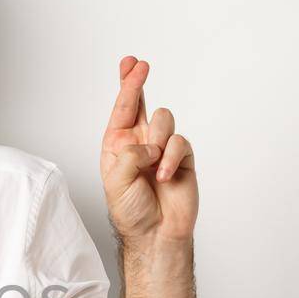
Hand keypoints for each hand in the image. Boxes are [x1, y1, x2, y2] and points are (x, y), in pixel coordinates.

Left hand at [99, 56, 197, 242]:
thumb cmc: (131, 211)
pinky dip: (170, 159)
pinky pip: (179, 142)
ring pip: (163, 119)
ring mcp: (162, 149)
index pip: (123, 109)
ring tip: (152, 165)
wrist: (156, 234)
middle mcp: (140, 142)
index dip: (127, 84)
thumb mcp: (116, 182)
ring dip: (156, 139)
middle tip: (142, 66)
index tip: (132, 63)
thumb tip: (150, 144)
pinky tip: (164, 176)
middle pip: (142, 102)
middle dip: (139, 81)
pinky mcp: (182, 158)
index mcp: (119, 145)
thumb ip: (129, 156)